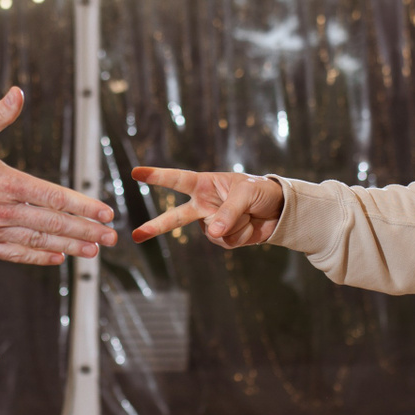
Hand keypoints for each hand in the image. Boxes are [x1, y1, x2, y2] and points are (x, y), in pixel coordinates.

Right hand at [0, 87, 116, 265]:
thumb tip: (18, 92)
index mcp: (7, 182)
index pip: (55, 197)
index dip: (84, 206)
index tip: (106, 212)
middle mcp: (3, 210)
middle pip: (54, 224)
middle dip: (87, 231)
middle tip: (113, 238)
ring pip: (40, 241)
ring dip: (70, 247)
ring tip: (94, 251)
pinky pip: (16, 254)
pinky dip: (39, 257)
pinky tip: (58, 258)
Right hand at [130, 166, 283, 247]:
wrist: (278, 210)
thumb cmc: (260, 191)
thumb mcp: (247, 194)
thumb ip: (228, 211)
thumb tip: (212, 232)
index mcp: (205, 184)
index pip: (177, 180)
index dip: (157, 176)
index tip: (136, 173)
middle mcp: (203, 204)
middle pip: (175, 218)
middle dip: (155, 227)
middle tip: (136, 236)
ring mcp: (210, 223)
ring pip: (213, 232)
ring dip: (236, 224)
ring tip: (249, 213)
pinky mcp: (222, 238)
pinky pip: (225, 241)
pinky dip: (241, 234)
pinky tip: (249, 225)